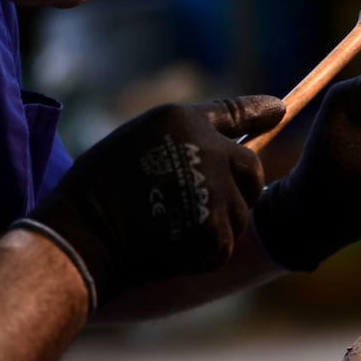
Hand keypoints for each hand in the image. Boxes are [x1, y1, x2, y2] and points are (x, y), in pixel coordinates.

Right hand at [15, 96, 284, 311]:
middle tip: (207, 200)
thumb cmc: (98, 188)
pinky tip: (171, 246)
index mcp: (183, 120)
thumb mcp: (139, 139)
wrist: (81, 235)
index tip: (280, 110)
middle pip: (251, 168)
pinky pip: (226, 242)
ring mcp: (214, 191)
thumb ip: (187, 134)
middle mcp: (206, 149)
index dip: (260, 112)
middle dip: (240, 185)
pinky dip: (206, 250)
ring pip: (241, 210)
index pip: (237, 112)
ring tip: (173, 224)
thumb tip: (233, 135)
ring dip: (219, 220)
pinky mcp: (215, 232)